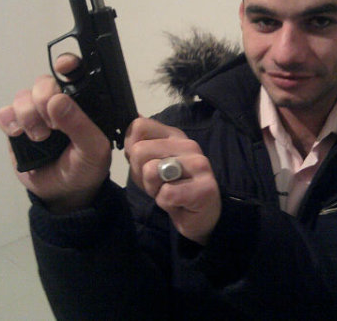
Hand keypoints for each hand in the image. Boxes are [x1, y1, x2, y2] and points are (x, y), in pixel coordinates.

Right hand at [0, 55, 111, 212]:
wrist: (64, 193)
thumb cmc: (86, 167)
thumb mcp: (94, 149)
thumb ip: (80, 125)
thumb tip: (56, 100)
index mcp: (83, 102)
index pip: (74, 72)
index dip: (67, 63)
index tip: (64, 67)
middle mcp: (57, 102)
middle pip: (43, 82)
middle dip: (44, 97)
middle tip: (51, 123)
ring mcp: (35, 114)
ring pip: (22, 96)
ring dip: (28, 114)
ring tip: (40, 137)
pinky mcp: (16, 128)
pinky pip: (4, 113)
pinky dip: (9, 121)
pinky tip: (19, 134)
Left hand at [125, 118, 220, 244]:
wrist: (199, 217)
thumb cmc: (171, 188)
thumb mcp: (147, 164)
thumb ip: (138, 144)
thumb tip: (131, 120)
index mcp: (174, 135)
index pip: (139, 126)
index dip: (132, 148)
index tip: (143, 164)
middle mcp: (188, 144)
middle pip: (139, 150)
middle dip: (140, 173)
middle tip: (157, 184)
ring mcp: (199, 164)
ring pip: (151, 170)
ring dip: (152, 188)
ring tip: (167, 192)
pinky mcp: (205, 188)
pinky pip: (166, 194)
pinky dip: (165, 203)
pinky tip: (177, 203)